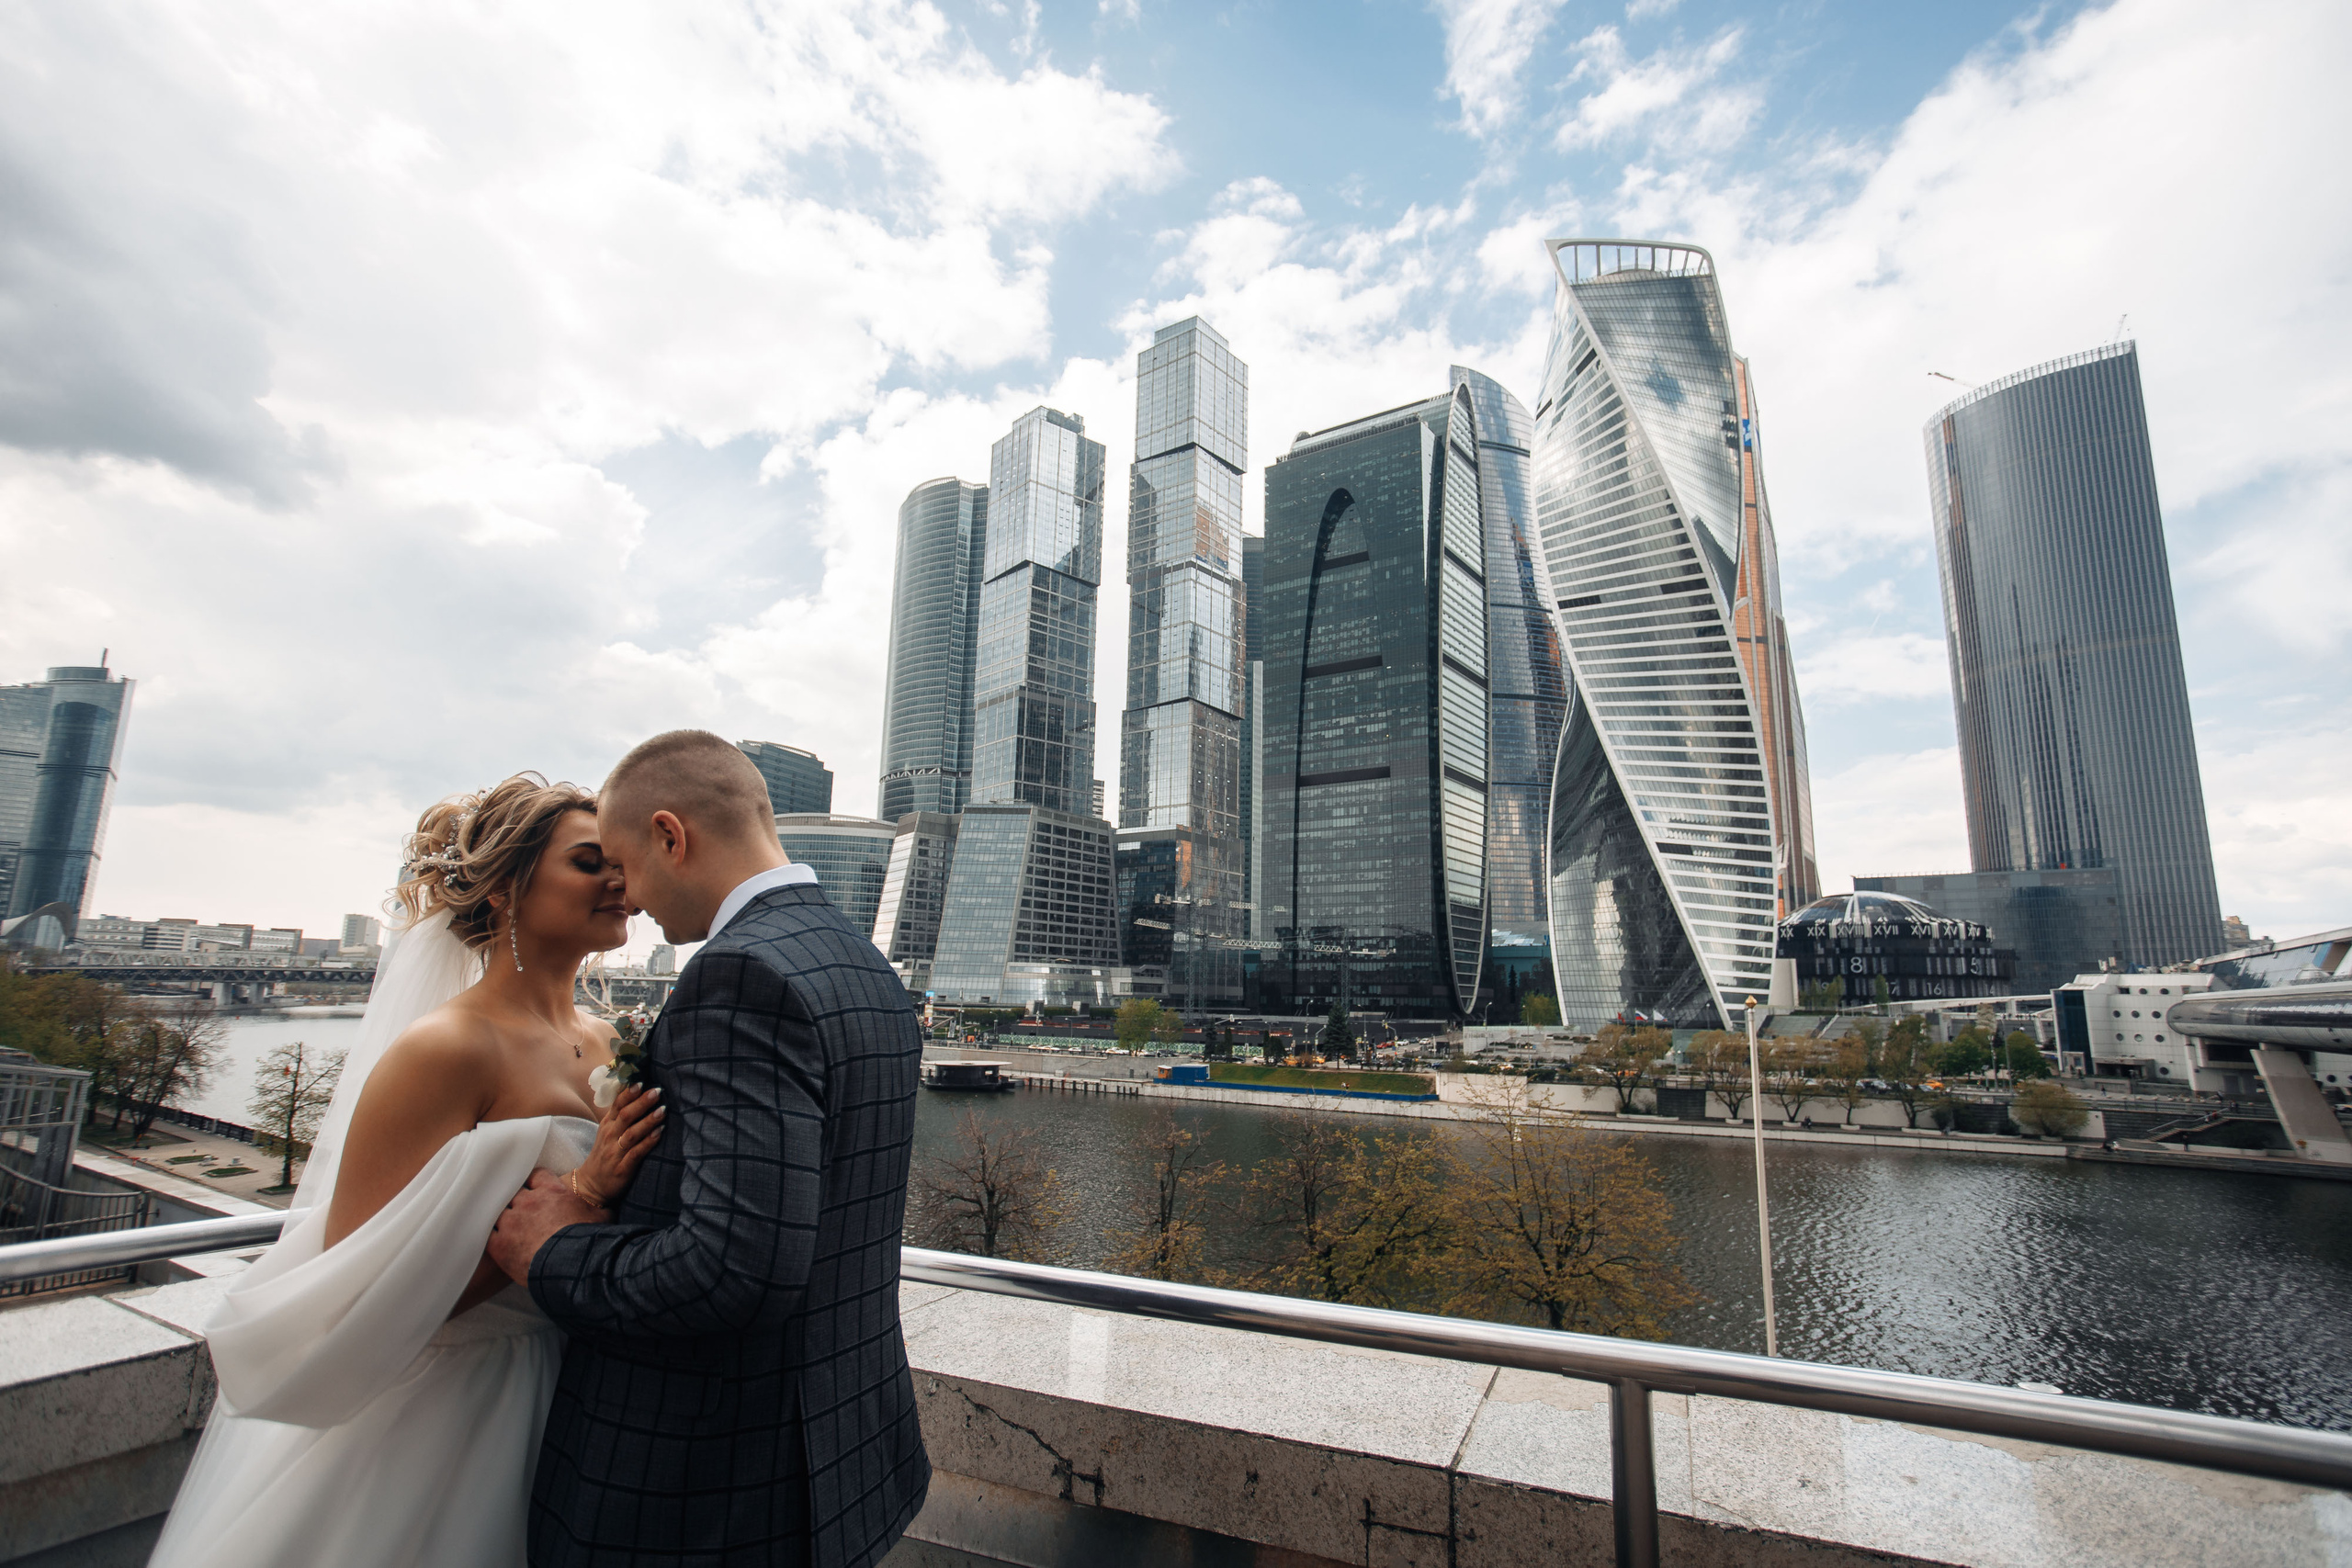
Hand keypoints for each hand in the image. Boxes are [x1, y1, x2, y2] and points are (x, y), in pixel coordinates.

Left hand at [488, 1169, 603, 1284]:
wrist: (571, 1265)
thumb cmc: (589, 1240)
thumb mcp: (603, 1218)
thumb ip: (600, 1208)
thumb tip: (608, 1208)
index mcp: (553, 1191)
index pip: (536, 1175)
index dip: (536, 1183)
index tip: (537, 1191)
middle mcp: (529, 1201)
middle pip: (515, 1193)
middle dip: (519, 1203)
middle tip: (525, 1215)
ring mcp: (511, 1221)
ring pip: (499, 1212)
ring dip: (505, 1220)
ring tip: (511, 1230)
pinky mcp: (499, 1243)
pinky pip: (489, 1234)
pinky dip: (494, 1237)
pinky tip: (499, 1244)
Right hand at [573, 1085, 664, 1207]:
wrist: (590, 1185)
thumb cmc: (604, 1154)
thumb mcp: (607, 1132)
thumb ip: (620, 1114)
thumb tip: (637, 1091)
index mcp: (607, 1125)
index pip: (617, 1105)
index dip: (629, 1093)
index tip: (641, 1081)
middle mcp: (609, 1136)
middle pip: (625, 1116)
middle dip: (641, 1102)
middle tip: (657, 1091)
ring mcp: (615, 1152)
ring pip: (631, 1133)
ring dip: (648, 1121)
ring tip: (663, 1110)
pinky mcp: (622, 1168)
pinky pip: (636, 1153)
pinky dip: (648, 1142)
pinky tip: (659, 1133)